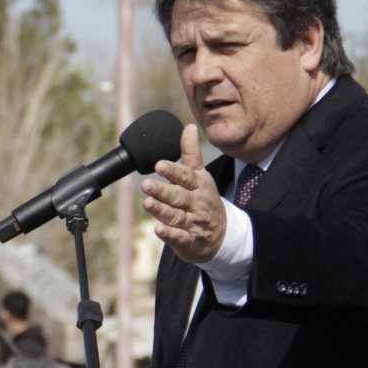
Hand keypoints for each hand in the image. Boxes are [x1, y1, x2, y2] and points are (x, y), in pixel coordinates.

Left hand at [141, 124, 225, 263]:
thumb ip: (191, 153)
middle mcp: (196, 203)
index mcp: (199, 185)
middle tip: (146, 185)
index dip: (173, 171)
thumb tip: (189, 126)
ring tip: (147, 203)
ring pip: (176, 216)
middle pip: (178, 197)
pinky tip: (157, 229)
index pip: (186, 176)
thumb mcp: (200, 176)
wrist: (221, 234)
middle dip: (163, 191)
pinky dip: (169, 234)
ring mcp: (194, 223)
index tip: (159, 165)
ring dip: (162, 210)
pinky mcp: (189, 241)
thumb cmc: (204, 199)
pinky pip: (180, 237)